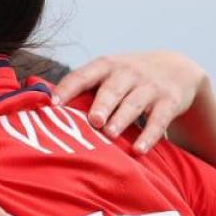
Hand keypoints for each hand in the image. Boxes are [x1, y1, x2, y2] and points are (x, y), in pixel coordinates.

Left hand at [55, 51, 208, 153]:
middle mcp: (127, 73)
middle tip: (92, 121)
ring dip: (121, 119)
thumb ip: (81, 88)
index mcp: (105, 66)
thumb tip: (38, 109)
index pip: (83, 75)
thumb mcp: (107, 74)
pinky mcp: (169, 101)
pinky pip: (159, 120)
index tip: (53, 104)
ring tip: (109, 133)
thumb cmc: (127, 78)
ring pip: (134, 103)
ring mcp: (150, 87)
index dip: (68, 88)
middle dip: (101, 104)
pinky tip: (139, 150)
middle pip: (112, 89)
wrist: (177, 68)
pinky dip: (150, 136)